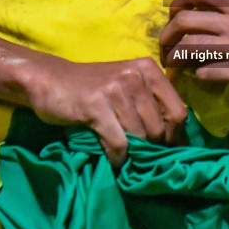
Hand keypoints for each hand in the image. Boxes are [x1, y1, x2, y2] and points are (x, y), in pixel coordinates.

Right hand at [21, 56, 187, 166]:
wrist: (49, 80)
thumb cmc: (92, 88)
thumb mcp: (127, 86)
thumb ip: (152, 104)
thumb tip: (178, 141)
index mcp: (148, 69)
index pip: (179, 111)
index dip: (174, 136)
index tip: (163, 148)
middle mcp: (134, 75)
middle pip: (159, 128)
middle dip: (150, 147)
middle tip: (139, 154)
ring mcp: (114, 89)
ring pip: (139, 137)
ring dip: (132, 153)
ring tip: (123, 155)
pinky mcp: (95, 106)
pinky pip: (118, 143)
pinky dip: (117, 157)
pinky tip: (113, 159)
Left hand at [158, 0, 228, 89]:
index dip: (178, 2)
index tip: (174, 16)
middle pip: (186, 19)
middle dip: (167, 33)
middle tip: (164, 46)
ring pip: (191, 46)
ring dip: (176, 57)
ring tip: (173, 64)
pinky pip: (206, 72)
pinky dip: (197, 75)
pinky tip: (197, 77)